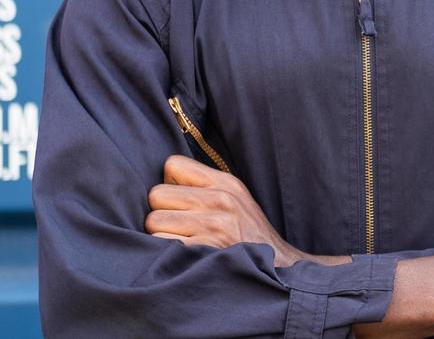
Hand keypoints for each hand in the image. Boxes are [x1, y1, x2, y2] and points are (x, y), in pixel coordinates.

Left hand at [145, 155, 347, 266]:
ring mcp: (213, 225)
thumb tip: (164, 183)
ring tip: (180, 242)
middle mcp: (220, 199)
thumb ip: (206, 186)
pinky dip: (163, 254)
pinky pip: (161, 244)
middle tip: (177, 226)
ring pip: (153, 221)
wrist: (280, 268)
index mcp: (225, 182)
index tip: (179, 201)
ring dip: (160, 235)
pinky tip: (181, 257)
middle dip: (161, 211)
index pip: (172, 164)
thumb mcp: (236, 198)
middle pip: (156, 194)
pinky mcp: (205, 251)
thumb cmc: (248, 234)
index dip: (170, 183)